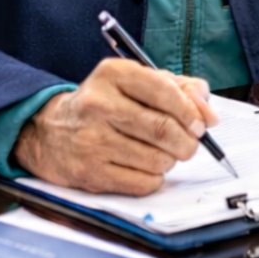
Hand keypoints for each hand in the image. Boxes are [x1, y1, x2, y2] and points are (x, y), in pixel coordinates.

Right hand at [12, 60, 219, 195]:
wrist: (50, 131)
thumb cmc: (104, 104)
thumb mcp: (137, 82)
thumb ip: (179, 88)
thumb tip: (209, 114)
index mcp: (113, 74)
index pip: (164, 92)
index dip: (191, 112)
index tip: (200, 124)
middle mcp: (99, 105)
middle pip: (164, 130)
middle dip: (188, 141)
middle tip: (189, 144)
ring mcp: (93, 141)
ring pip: (157, 160)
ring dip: (170, 160)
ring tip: (161, 153)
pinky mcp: (91, 173)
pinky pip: (143, 183)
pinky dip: (154, 178)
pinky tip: (145, 167)